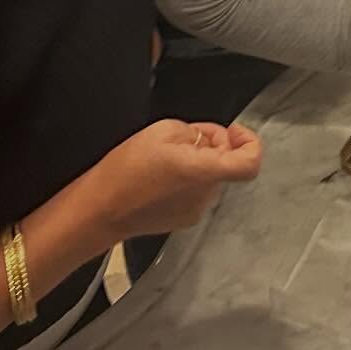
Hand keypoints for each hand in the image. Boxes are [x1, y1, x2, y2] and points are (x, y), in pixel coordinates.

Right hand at [82, 120, 260, 245]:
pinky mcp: (183, 219)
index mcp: (205, 172)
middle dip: (214, 144)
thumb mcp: (164, 130)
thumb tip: (208, 141)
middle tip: (186, 134)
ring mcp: (196, 211)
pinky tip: (161, 174)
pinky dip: (188, 178)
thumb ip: (197, 133)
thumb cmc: (126, 170)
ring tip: (166, 154)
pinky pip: (196, 191)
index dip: (250, 142)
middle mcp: (207, 196)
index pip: (250, 162)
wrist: (99, 210)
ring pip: (210, 176)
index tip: (235, 130)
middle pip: (226, 163)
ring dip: (199, 161)